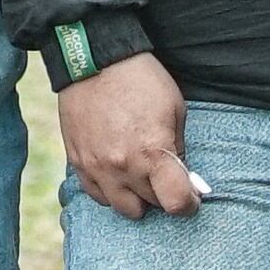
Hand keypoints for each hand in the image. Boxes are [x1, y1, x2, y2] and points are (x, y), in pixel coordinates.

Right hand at [59, 50, 208, 219]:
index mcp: (152, 153)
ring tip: (142, 177)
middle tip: (167, 178)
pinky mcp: (78, 163)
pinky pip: (97, 195)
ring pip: (123, 208)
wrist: (94, 60)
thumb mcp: (174, 108)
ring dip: (137, 198)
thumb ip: (178, 147)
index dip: (188, 203)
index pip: (175, 202)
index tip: (191, 196)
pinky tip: (119, 174)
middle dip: (164, 195)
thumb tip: (181, 174)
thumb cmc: (141, 80)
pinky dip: (112, 191)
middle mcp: (123, 167)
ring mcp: (97, 168)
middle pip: (151, 205)